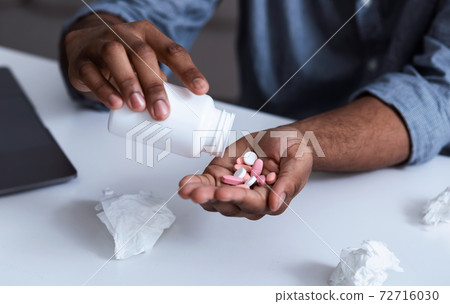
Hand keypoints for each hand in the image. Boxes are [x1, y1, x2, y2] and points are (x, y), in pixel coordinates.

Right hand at [64, 14, 208, 120]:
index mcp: (148, 35)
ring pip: (115, 57)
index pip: (172, 50)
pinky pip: (91, 72)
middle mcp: (126, 35)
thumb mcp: (144, 63)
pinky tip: (115, 104)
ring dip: (129, 83)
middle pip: (143, 55)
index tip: (200, 90)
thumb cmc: (123, 58)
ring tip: (138, 107)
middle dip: (154, 85)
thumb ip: (160, 80)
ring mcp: (101, 44)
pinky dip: (103, 89)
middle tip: (162, 112)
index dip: (188, 70)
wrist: (83, 46)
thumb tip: (182, 111)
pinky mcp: (82, 60)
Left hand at [179, 125, 312, 219]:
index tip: (225, 193)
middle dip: (212, 199)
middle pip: (229, 204)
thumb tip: (275, 204)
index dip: (238, 199)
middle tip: (198, 194)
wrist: (282, 140)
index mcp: (270, 199)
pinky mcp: (220, 177)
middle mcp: (249, 199)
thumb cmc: (294, 151)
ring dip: (199, 194)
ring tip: (187, 189)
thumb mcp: (298, 161)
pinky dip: (194, 184)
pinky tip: (185, 184)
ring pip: (213, 199)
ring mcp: (233, 188)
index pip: (253, 204)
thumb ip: (289, 182)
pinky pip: (206, 184)